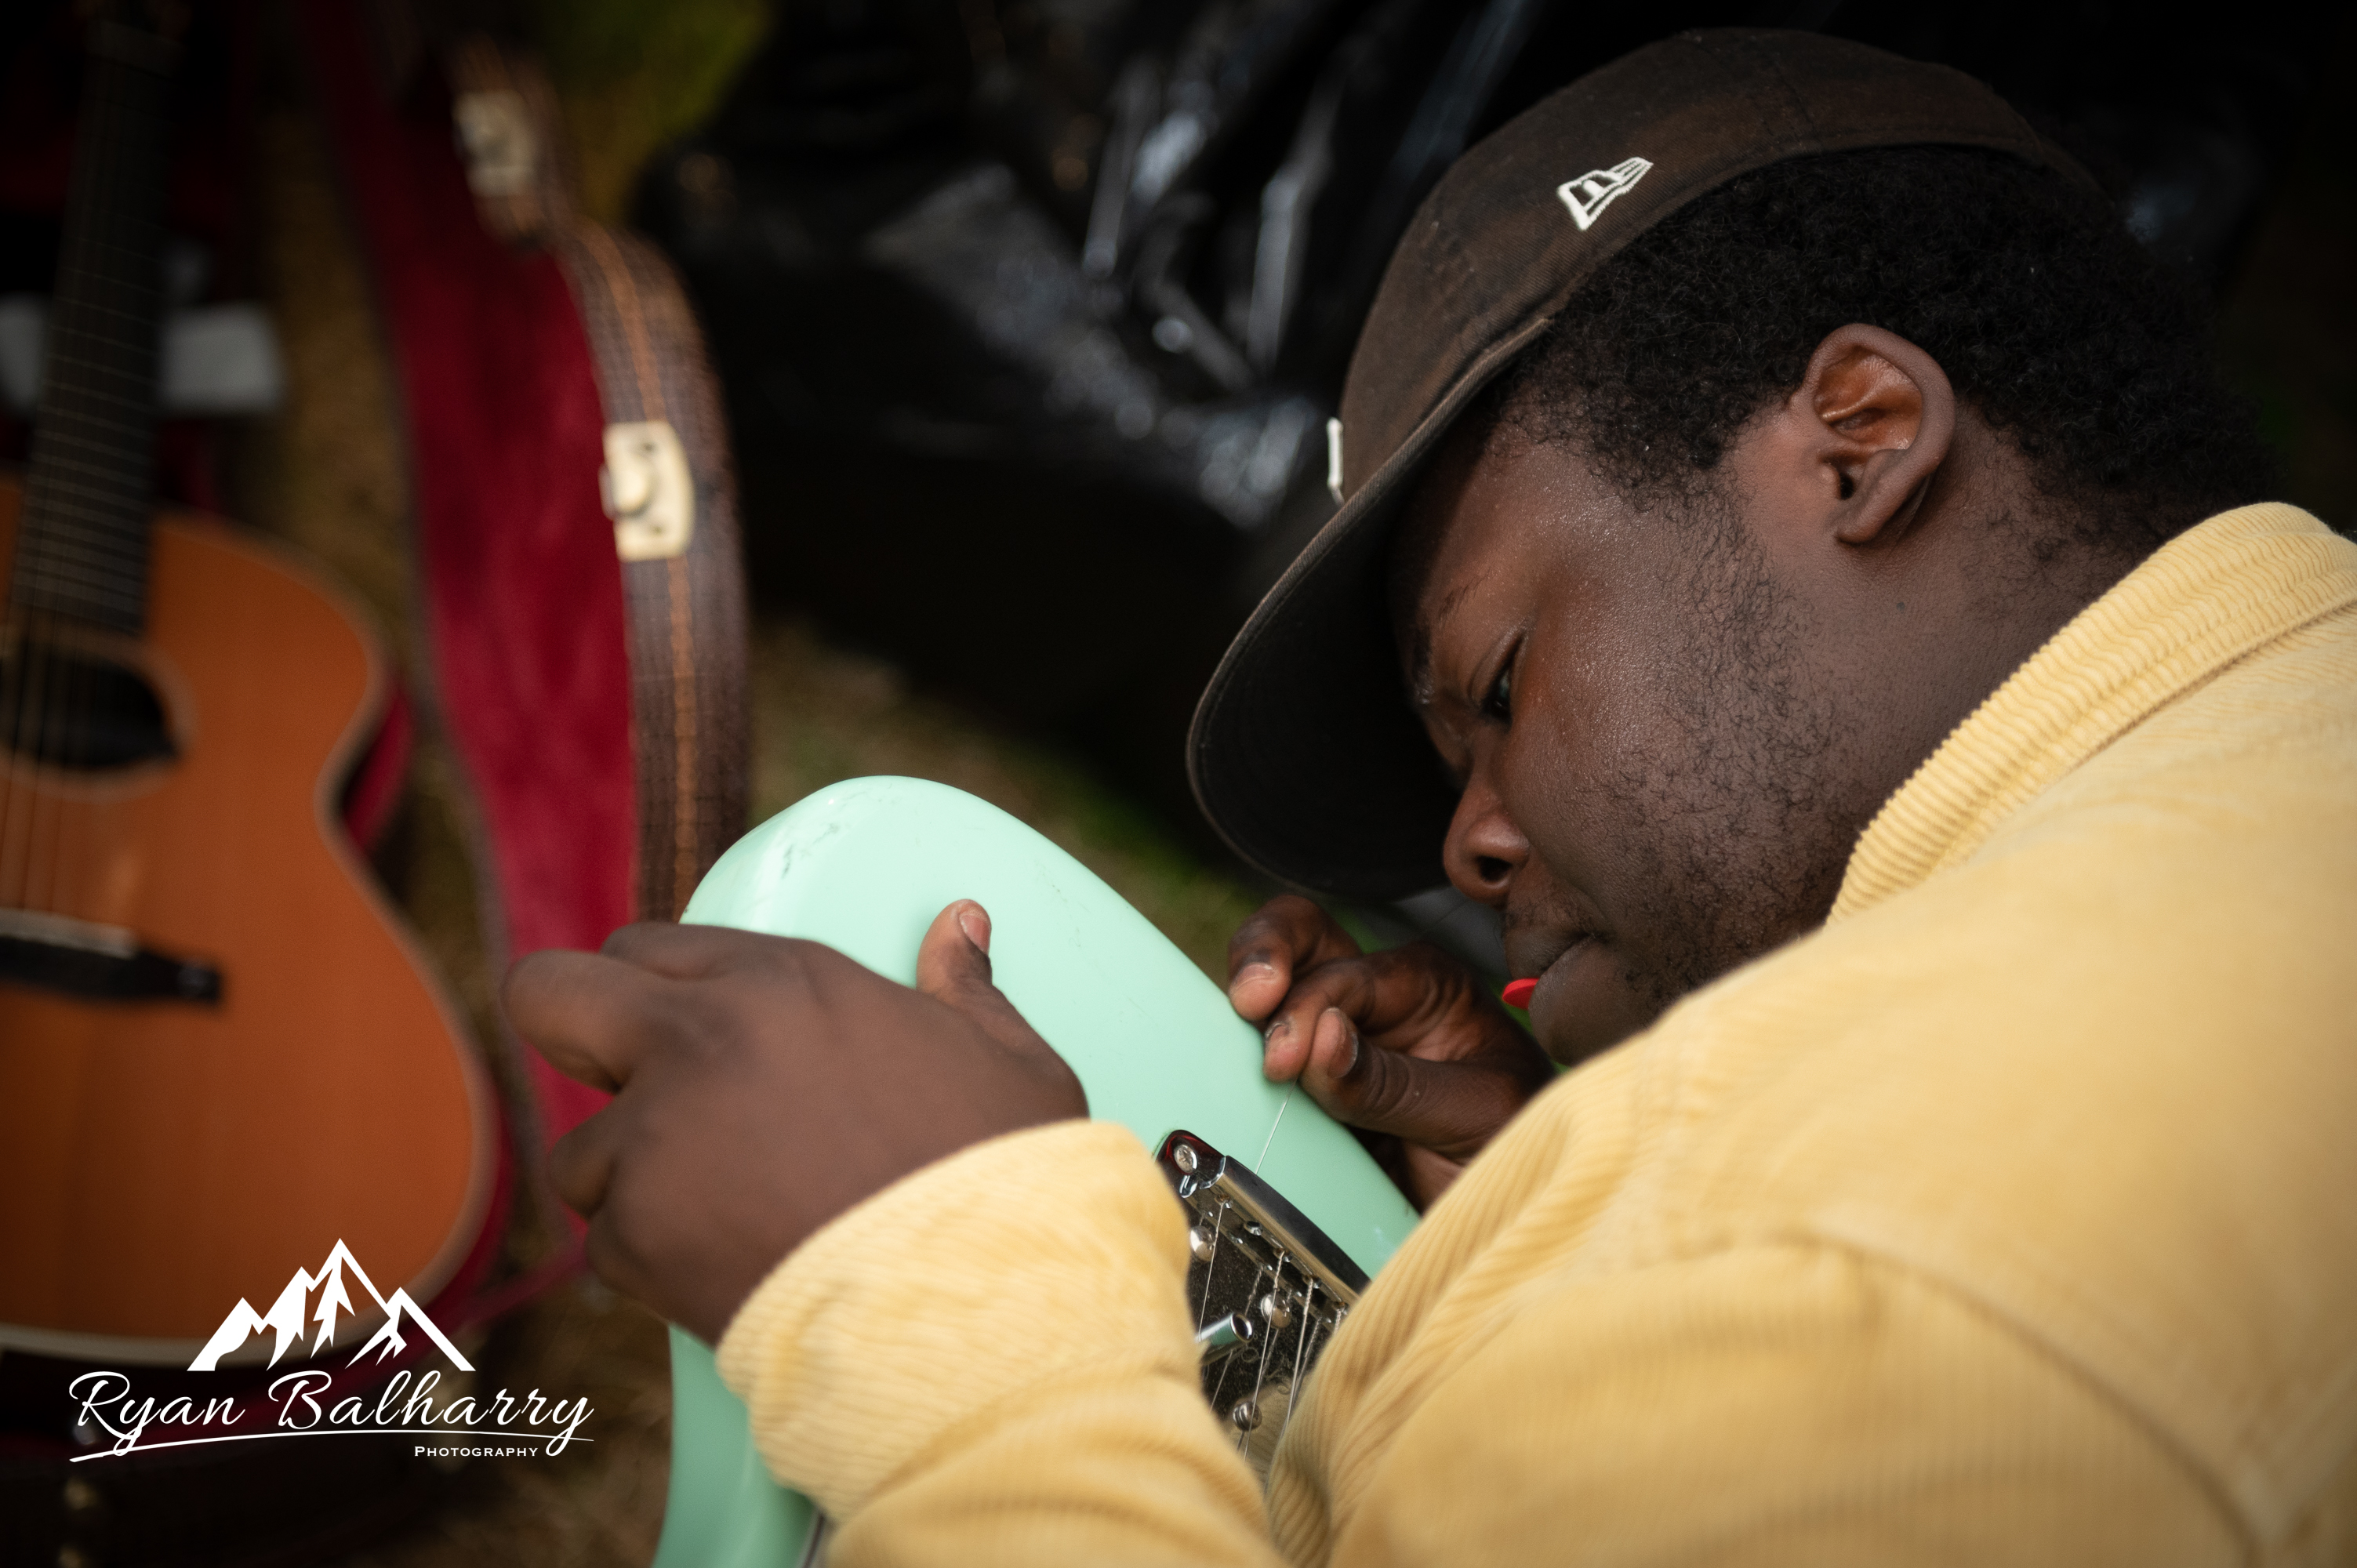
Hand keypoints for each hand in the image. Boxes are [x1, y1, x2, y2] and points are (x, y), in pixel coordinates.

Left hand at [504, 902, 1083, 1341]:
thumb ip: (966, 987)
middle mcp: (699, 1041)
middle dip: (568, 1030)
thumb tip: (960, 925)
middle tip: (615, 1080)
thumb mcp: (1011, 1063)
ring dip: (630, 1183)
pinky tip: (734, 1271)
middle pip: (551, 995)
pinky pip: (610, 1244)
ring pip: (578, 1150)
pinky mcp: (633, 1235)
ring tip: (724, 1218)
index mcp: (784, 983)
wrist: (972, 1311)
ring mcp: (655, 1138)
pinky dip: (656, 1265)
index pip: (650, 947)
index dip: (659, 989)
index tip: (681, 1027)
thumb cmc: (1003, 1186)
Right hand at [1227, 896, 1551, 1208]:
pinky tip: (1226, 1080)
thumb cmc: (1515, 1152)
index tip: (1286, 1060)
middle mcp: (1376, 1002)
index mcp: (1425, 986)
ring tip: (1225, 1048)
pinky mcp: (1309, 1097)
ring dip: (1241, 1015)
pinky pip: (1258, 1065)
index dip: (1307, 1009)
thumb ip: (1396, 1082)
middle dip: (1261, 957)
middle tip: (1245, 1003)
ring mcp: (1336, 1046)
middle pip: (1302, 942)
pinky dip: (1234, 1064)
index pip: (1347, 974)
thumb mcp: (1475, 1115)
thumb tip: (1319, 1039)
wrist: (1509, 1221)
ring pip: (1270, 997)